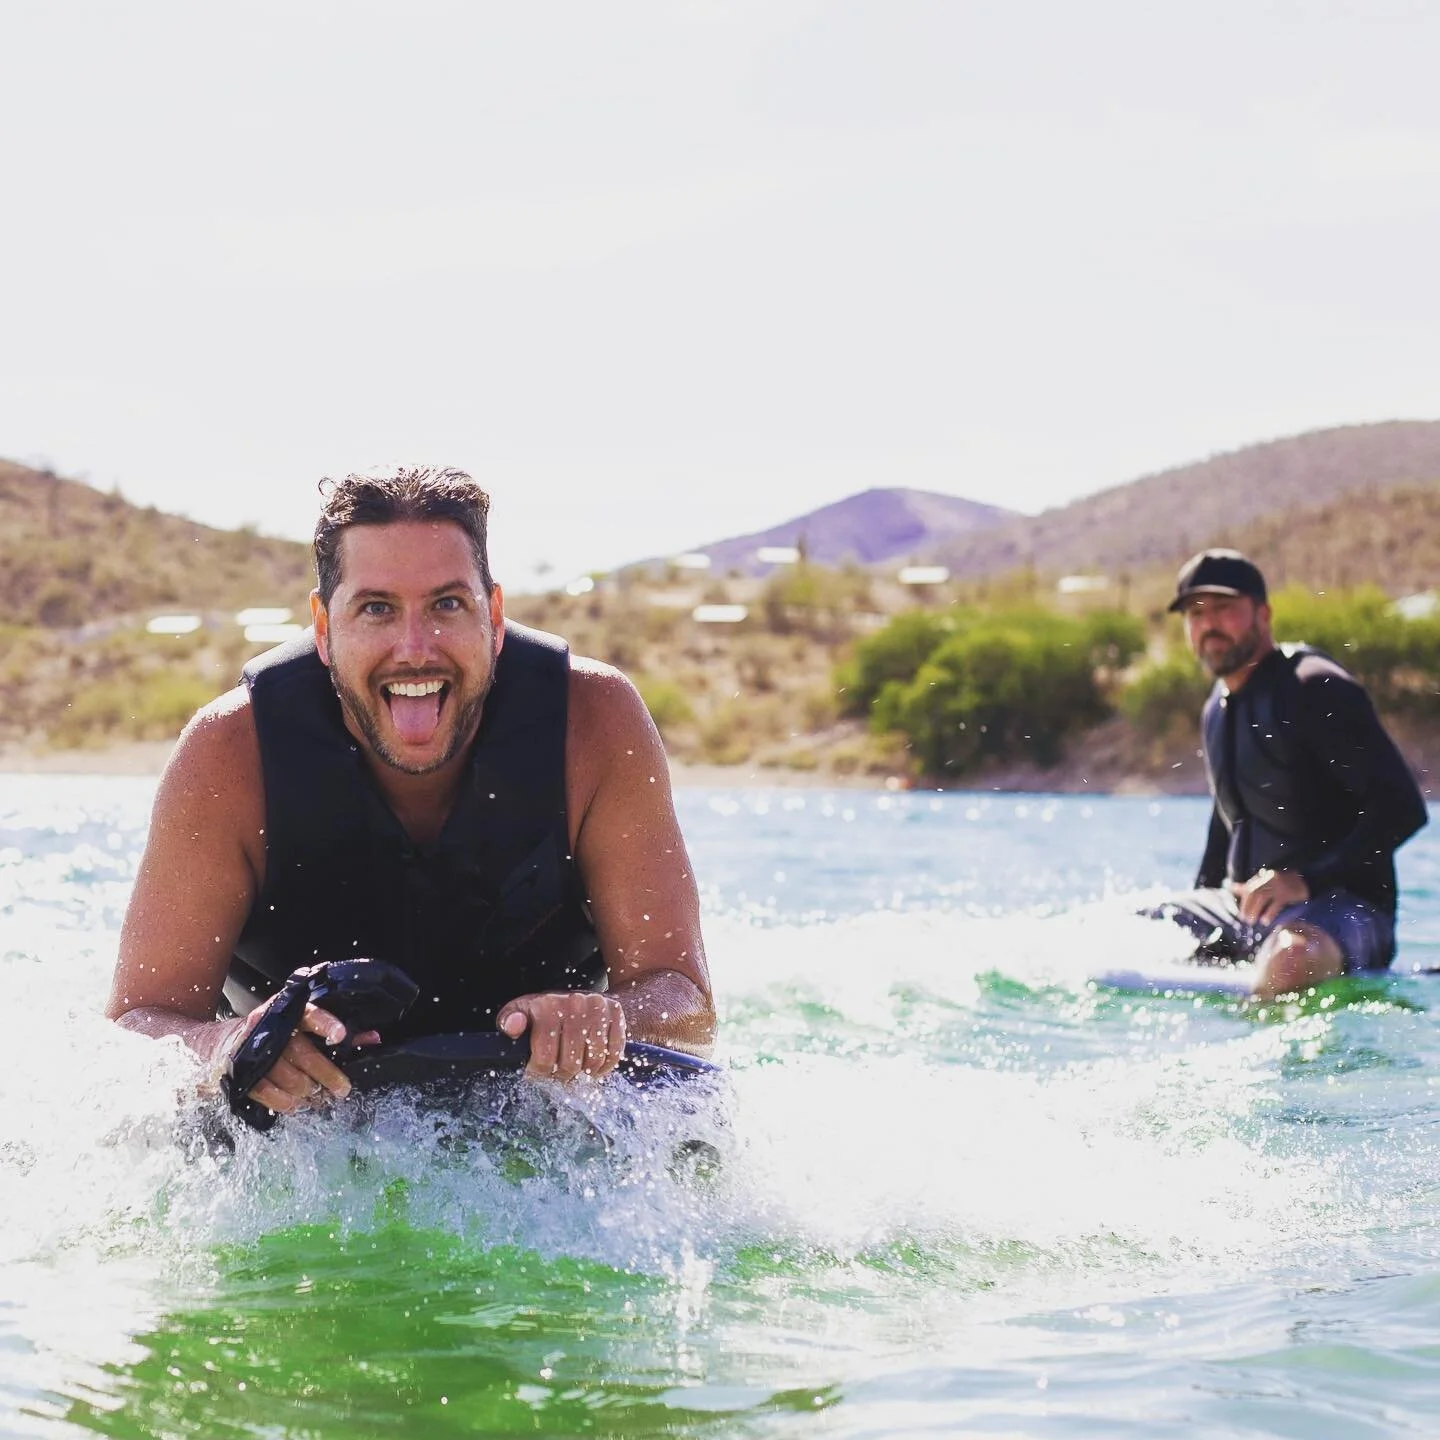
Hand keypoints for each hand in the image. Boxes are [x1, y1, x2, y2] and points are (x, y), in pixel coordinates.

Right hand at [223, 1004, 378, 1115]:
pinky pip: (267, 1093)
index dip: (326, 1024)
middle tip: (342, 1089)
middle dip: (327, 1075)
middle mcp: (269, 1028)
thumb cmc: (273, 1034)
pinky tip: (296, 1105)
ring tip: (318, 1097)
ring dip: (307, 1091)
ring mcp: (252, 1051)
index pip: (311, 1014)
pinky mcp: (240, 1073)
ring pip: (288, 1077)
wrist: (220, 1044)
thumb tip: (373, 1039)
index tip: (341, 1035)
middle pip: (303, 1054)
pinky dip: (285, 1102)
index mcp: (289, 1012)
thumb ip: (336, 1031)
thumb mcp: (302, 1025)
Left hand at [495, 992, 626, 1080]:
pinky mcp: (616, 1012)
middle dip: (562, 1076)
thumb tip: (513, 1027)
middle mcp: (574, 1003)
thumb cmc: (548, 1012)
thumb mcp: (523, 1012)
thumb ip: (509, 1020)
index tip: (538, 1071)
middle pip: (570, 1064)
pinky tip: (593, 1066)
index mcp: (547, 1004)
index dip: (540, 1072)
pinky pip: (614, 1054)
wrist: (584, 997)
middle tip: (558, 1073)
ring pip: (593, 1062)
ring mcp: (597, 1007)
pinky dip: (604, 1068)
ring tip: (575, 1069)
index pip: (545, 1057)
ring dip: (584, 1074)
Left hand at [1232, 867, 1308, 926]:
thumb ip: (1251, 885)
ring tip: (1252, 921)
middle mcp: (1270, 879)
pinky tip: (1265, 921)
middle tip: (1244, 918)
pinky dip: (1269, 913)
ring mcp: (1279, 886)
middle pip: (1254, 893)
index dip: (1244, 900)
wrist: (1308, 881)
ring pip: (1262, 898)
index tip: (1241, 911)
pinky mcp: (1288, 894)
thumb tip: (1231, 887)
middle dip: (1247, 906)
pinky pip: (1275, 904)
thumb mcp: (1268, 882)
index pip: (1250, 888)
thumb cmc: (1285, 883)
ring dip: (1255, 910)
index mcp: (1265, 877)